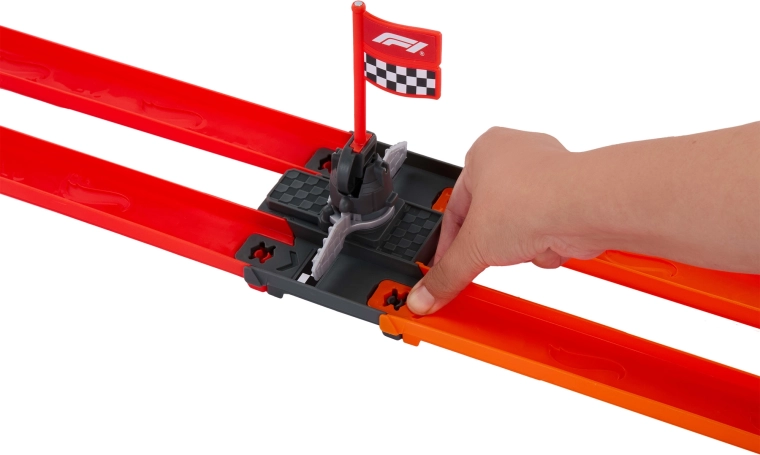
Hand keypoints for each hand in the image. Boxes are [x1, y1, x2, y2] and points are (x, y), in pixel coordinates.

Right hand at [407, 127, 603, 314]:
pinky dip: (545, 247)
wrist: (586, 207)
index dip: (448, 244)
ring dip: (520, 248)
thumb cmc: (532, 198)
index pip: (454, 207)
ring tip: (524, 246)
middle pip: (488, 220)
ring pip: (519, 229)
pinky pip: (546, 232)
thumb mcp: (473, 245)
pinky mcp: (571, 200)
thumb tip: (426, 294)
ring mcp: (547, 178)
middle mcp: (517, 158)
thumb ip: (446, 273)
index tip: (443, 269)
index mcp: (484, 151)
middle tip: (485, 260)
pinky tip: (547, 245)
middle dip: (491, 245)